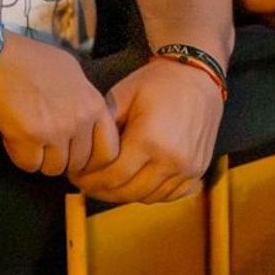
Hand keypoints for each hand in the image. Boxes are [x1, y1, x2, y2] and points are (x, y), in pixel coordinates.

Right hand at [0, 33, 119, 176]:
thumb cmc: (29, 57)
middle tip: (44, 145)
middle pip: (78, 163)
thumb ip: (83, 99)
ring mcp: (54, 130)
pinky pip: (29, 165)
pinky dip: (18, 156)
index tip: (74, 154)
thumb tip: (85, 120)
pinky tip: (12, 137)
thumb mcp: (70, 72)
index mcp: (94, 104)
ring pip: (53, 168)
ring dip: (39, 159)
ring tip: (26, 139)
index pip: (108, 151)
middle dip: (60, 158)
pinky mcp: (28, 136)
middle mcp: (79, 120)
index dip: (90, 158)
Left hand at [71, 60, 222, 203]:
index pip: (114, 176)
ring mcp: (188, 168)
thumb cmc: (156, 82)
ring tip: (105, 185)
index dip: (91, 180)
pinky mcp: (198, 170)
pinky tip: (132, 183)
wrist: (197, 77)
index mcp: (149, 140)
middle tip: (85, 184)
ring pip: (149, 197)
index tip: (76, 177)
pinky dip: (148, 194)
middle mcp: (172, 160)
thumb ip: (104, 127)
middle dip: (103, 191)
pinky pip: (169, 195)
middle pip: (130, 192)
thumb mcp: (121, 96)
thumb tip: (83, 151)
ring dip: (124, 195)